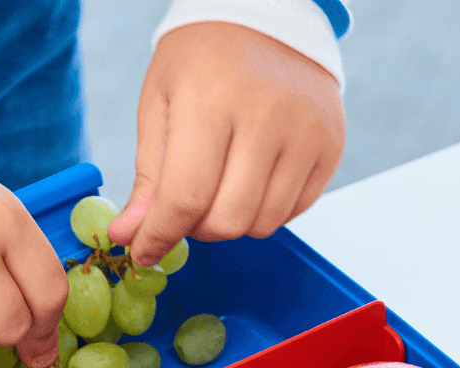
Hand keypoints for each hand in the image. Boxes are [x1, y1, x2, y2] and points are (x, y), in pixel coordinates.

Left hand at [107, 22, 344, 265]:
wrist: (269, 17)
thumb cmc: (204, 59)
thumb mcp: (161, 103)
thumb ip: (148, 177)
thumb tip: (129, 237)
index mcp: (212, 99)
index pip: (185, 197)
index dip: (159, 236)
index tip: (143, 252)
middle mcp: (266, 117)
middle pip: (227, 221)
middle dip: (198, 229)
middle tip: (188, 207)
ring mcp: (306, 134)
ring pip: (261, 225)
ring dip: (233, 220)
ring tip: (223, 184)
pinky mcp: (330, 148)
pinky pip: (291, 212)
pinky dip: (264, 209)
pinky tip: (254, 175)